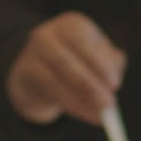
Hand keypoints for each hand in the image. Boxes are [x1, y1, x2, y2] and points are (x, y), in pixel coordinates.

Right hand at [5, 13, 125, 126]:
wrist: (39, 73)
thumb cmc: (79, 62)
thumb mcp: (97, 57)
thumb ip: (110, 64)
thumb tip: (113, 82)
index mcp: (71, 25)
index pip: (83, 41)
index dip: (100, 63)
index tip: (115, 84)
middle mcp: (46, 35)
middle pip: (64, 61)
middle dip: (88, 85)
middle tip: (109, 104)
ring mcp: (31, 55)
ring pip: (54, 82)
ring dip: (80, 101)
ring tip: (101, 116)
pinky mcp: (25, 76)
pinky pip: (50, 94)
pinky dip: (73, 106)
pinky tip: (88, 115)